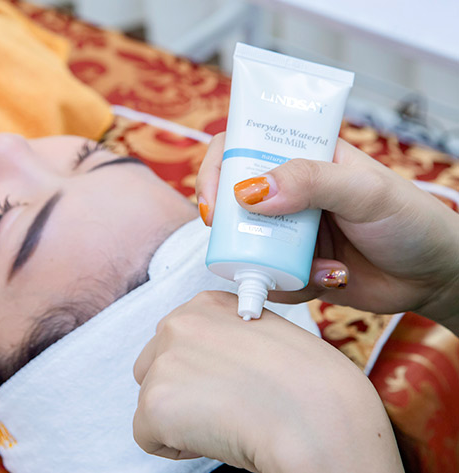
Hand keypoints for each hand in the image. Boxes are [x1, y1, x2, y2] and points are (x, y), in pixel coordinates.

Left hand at [132, 291, 403, 472]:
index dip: (202, 369)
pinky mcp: (154, 403)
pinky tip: (217, 439)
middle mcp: (179, 323)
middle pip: (154, 366)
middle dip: (181, 391)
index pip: (182, 339)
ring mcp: (163, 362)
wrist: (320, 422)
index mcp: (209, 304)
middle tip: (226, 408)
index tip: (227, 383)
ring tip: (228, 422)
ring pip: (151, 401)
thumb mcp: (273, 337)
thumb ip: (233, 340)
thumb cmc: (317, 389)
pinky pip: (147, 436)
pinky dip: (176, 446)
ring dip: (179, 418)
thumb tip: (218, 363)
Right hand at [196, 133, 458, 330]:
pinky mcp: (294, 267)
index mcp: (304, 157)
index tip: (215, 200)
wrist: (433, 277)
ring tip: (318, 266)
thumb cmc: (410, 219)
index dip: (219, 168)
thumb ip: (310, 182)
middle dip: (232, 225)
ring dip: (270, 261)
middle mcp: (289, 192)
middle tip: (236, 242)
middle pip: (233, 199)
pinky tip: (333, 277)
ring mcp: (289, 232)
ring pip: (247, 244)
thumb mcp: (364, 190)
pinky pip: (271, 277)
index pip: (244, 145)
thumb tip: (249, 192)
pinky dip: (295, 283)